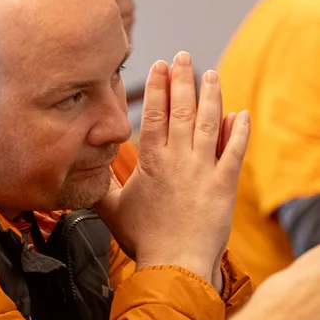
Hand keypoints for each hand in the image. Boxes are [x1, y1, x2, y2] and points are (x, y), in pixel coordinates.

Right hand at [96, 53, 249, 285]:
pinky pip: (234, 150)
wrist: (174, 263)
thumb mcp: (111, 210)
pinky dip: (238, 130)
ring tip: (210, 74)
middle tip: (183, 56)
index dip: (157, 87)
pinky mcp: (224, 184)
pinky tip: (239, 113)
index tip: (160, 65)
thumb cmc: (142, 239)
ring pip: (209, 122)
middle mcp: (177, 159)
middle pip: (182, 109)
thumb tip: (80, 174)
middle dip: (183, 79)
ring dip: (211, 95)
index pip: (154, 114)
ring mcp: (202, 170)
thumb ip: (99, 187)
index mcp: (151, 161)